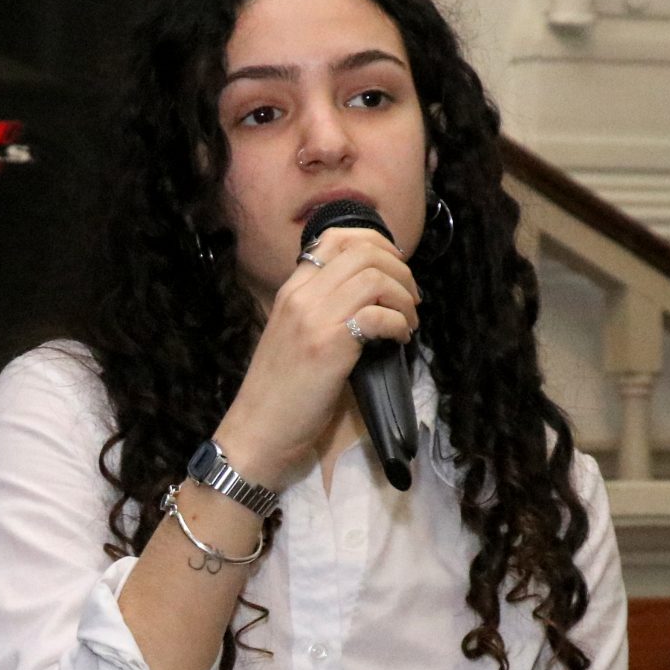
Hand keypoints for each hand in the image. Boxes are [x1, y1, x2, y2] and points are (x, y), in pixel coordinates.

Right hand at [216, 224, 419, 485]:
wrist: (258, 430)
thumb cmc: (279, 391)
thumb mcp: (294, 335)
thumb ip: (321, 308)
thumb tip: (367, 296)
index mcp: (291, 290)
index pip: (335, 238)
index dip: (376, 244)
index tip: (393, 268)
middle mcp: (301, 295)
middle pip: (364, 252)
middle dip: (401, 270)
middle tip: (411, 298)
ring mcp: (314, 318)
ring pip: (376, 277)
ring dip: (404, 296)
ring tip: (408, 320)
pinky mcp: (330, 344)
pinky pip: (379, 314)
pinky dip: (399, 323)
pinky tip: (399, 339)